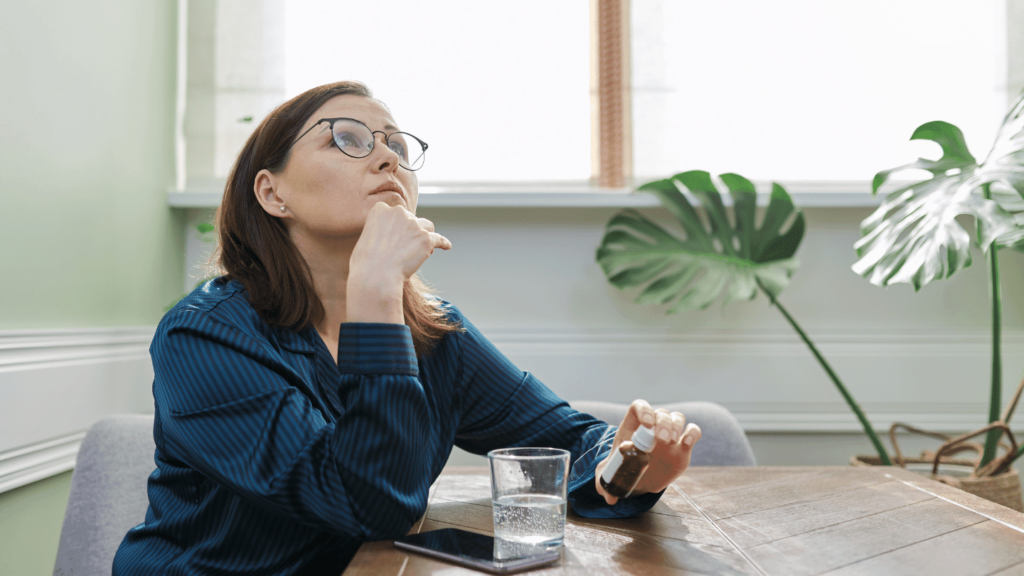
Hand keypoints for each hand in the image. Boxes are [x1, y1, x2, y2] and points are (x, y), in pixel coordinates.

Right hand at [347, 202, 450, 322]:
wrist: (375, 277)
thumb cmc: (365, 264)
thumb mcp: (366, 239)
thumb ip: (379, 230)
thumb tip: (392, 235)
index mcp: (380, 210)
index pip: (396, 213)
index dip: (399, 226)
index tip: (397, 237)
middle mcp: (398, 213)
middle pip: (412, 219)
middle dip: (411, 231)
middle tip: (406, 249)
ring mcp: (414, 225)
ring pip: (427, 226)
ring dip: (425, 236)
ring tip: (421, 251)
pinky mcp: (426, 239)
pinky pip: (439, 239)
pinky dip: (443, 243)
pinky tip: (446, 246)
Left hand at [594, 399, 701, 504]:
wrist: (641, 479)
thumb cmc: (624, 470)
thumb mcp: (611, 474)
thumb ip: (606, 483)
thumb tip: (609, 497)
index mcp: (632, 427)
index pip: (638, 407)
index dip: (644, 410)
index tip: (647, 424)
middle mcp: (652, 427)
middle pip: (660, 413)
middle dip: (662, 423)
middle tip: (661, 440)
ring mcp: (668, 435)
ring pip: (676, 417)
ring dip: (675, 426)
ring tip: (670, 442)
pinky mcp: (682, 447)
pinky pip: (692, 431)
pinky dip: (692, 433)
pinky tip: (687, 442)